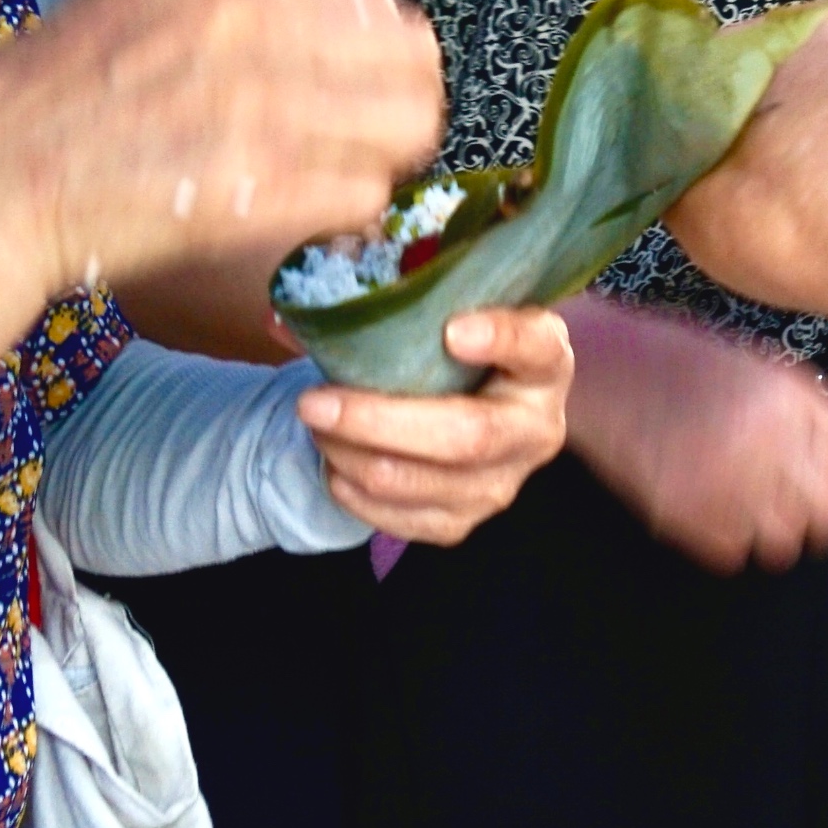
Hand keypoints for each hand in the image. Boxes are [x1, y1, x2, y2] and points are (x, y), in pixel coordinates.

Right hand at [0, 0, 444, 297]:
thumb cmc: (54, 106)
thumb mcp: (146, 4)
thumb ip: (246, 0)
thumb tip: (355, 21)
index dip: (369, 51)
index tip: (347, 84)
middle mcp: (245, 16)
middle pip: (411, 58)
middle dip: (392, 103)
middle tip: (353, 139)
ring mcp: (256, 98)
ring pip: (405, 127)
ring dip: (377, 159)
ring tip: (325, 178)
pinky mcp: (256, 182)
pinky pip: (364, 195)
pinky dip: (342, 213)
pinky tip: (298, 215)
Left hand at [293, 303, 570, 542]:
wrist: (469, 408)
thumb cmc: (452, 352)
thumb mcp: (443, 317)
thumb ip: (392, 306)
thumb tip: (282, 317)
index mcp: (545, 363)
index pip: (537, 347)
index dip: (501, 340)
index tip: (452, 330)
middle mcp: (536, 428)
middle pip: (466, 436)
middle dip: (378, 421)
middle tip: (314, 402)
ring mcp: (504, 483)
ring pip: (423, 483)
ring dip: (352, 455)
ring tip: (315, 425)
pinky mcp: (466, 521)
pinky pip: (404, 521)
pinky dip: (356, 493)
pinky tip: (334, 463)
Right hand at [559, 295, 827, 570]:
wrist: (600, 363)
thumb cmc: (682, 362)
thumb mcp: (758, 367)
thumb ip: (806, 414)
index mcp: (789, 396)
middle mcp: (765, 437)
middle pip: (827, 510)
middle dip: (822, 521)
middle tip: (806, 523)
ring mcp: (722, 476)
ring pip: (782, 543)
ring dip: (774, 536)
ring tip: (750, 515)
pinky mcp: (681, 508)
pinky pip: (730, 554)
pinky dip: (726, 543)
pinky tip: (710, 513)